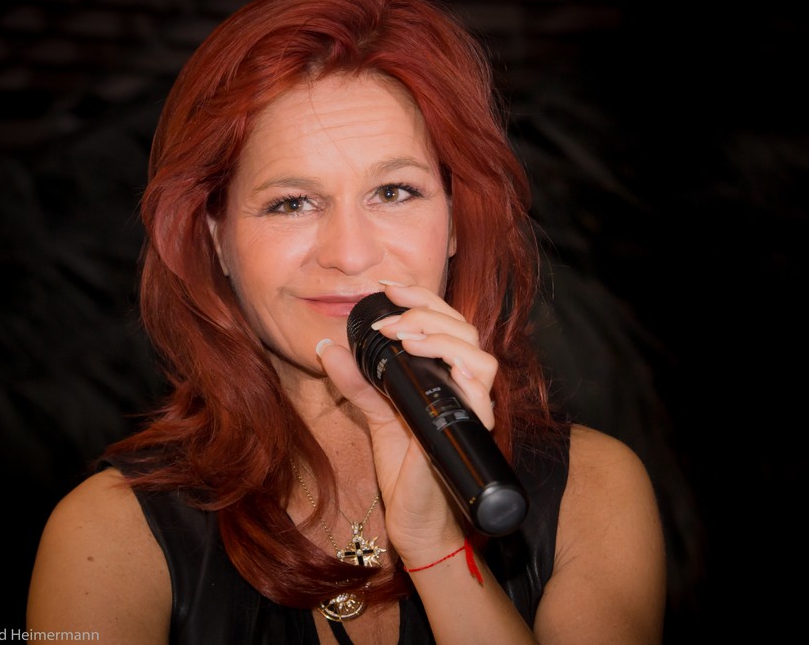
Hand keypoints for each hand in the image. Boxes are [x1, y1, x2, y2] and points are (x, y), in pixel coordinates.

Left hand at [316, 282, 498, 561]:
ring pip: (480, 358)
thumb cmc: (405, 467)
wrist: (415, 520)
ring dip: (444, 341)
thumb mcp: (375, 415)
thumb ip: (357, 381)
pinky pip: (482, 401)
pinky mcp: (469, 436)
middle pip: (464, 331)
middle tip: (387, 320)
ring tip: (407, 338)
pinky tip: (443, 366)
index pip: (444, 323)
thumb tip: (326, 346)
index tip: (387, 287)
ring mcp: (471, 411)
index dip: (421, 299)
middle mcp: (464, 388)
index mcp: (445, 376)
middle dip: (427, 315)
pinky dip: (467, 379)